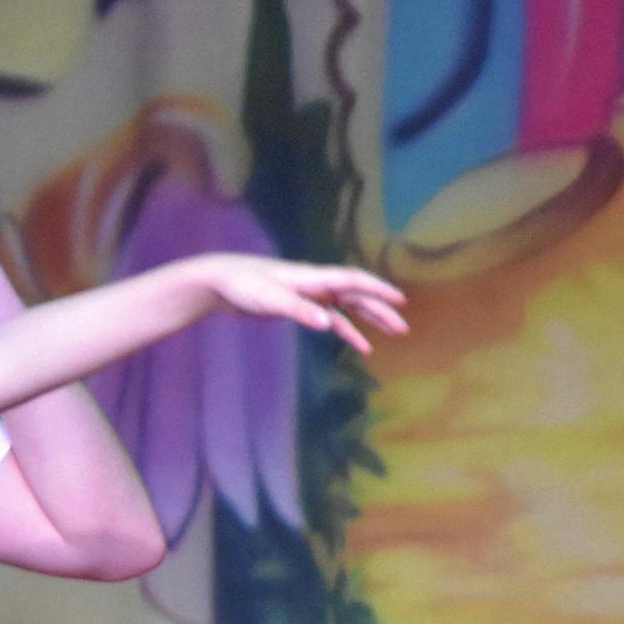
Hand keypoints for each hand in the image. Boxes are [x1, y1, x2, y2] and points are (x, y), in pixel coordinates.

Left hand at [179, 254, 407, 361]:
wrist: (220, 282)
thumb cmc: (243, 285)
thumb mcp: (270, 299)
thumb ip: (299, 311)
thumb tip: (327, 323)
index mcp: (312, 278)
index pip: (352, 281)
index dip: (377, 289)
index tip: (400, 300)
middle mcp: (316, 284)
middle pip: (356, 295)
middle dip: (380, 309)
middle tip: (403, 327)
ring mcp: (310, 295)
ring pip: (349, 307)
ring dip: (370, 319)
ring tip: (393, 333)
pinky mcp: (301, 306)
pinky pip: (332, 319)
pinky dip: (347, 331)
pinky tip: (360, 346)